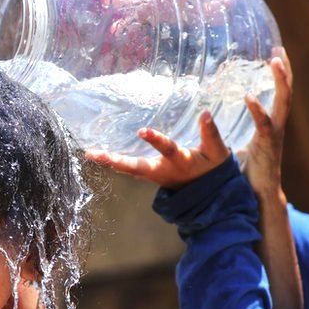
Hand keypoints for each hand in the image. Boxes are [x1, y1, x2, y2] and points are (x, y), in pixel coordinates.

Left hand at [85, 111, 229, 188]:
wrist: (208, 195)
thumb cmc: (212, 169)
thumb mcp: (217, 152)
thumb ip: (211, 133)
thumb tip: (204, 113)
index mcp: (181, 162)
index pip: (167, 150)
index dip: (156, 141)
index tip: (142, 131)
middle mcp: (163, 171)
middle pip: (136, 167)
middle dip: (116, 161)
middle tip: (94, 154)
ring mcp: (154, 175)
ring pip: (130, 169)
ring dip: (110, 162)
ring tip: (90, 153)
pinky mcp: (150, 175)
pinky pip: (131, 169)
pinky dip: (116, 162)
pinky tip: (102, 155)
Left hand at [239, 46, 292, 197]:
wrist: (258, 195)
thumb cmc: (247, 171)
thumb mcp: (238, 143)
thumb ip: (230, 129)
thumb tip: (209, 116)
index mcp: (271, 123)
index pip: (279, 93)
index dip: (280, 74)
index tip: (276, 52)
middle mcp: (277, 126)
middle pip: (286, 93)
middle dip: (285, 71)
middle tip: (279, 50)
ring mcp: (274, 135)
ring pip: (283, 103)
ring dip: (281, 81)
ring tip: (274, 61)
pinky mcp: (267, 146)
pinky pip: (264, 124)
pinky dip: (258, 110)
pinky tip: (249, 96)